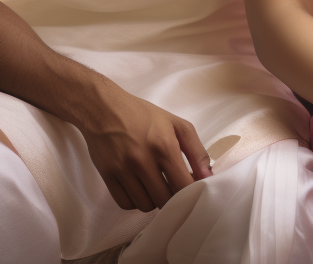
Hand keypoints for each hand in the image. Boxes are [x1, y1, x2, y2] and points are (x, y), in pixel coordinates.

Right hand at [78, 79, 212, 211]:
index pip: (183, 186)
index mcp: (164, 145)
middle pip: (164, 200)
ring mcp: (123, 170)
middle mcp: (143, 160)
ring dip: (152, 199)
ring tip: (153, 184)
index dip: (190, 192)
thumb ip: (196, 150)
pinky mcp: (107, 176)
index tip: (190, 189)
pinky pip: (125, 204)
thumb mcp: (176, 124)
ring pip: (145, 205)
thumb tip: (208, 177)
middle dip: (171, 197)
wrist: (104, 107)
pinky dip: (134, 200)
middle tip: (170, 185)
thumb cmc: (143, 115)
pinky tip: (138, 186)